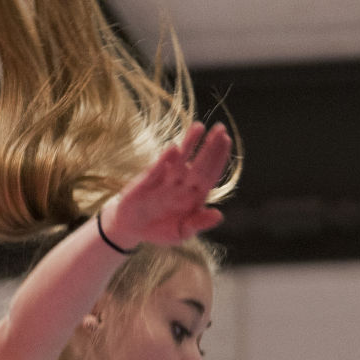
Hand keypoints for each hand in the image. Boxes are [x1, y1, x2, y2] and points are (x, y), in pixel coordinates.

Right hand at [102, 122, 232, 248]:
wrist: (132, 228)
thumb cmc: (159, 229)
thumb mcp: (180, 233)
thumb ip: (198, 223)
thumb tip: (219, 215)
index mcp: (194, 196)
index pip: (210, 175)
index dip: (219, 159)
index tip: (227, 141)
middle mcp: (182, 184)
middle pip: (199, 165)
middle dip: (210, 148)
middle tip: (220, 129)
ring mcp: (165, 180)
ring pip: (180, 161)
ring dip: (190, 144)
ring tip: (199, 127)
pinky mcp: (147, 180)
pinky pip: (158, 169)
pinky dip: (165, 161)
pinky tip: (174, 151)